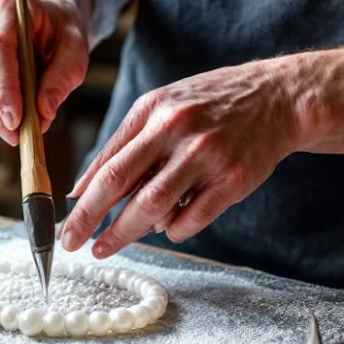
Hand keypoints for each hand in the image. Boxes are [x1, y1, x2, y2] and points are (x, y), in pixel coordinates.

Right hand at [0, 0, 92, 144]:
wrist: (50, 16)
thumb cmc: (62, 29)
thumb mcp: (76, 47)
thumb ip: (63, 77)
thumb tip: (44, 113)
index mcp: (6, 6)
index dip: (4, 85)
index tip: (15, 118)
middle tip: (17, 135)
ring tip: (16, 135)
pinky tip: (7, 127)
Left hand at [60, 58, 313, 257]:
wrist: (278, 98)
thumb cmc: (210, 105)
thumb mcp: (161, 108)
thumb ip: (122, 146)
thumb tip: (81, 191)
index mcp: (153, 111)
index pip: (107, 163)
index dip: (82, 201)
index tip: (65, 227)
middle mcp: (177, 129)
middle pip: (122, 184)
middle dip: (92, 221)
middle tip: (74, 245)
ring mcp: (208, 155)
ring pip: (155, 206)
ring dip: (127, 232)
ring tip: (110, 245)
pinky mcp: (235, 179)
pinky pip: (193, 219)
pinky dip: (173, 230)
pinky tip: (168, 228)